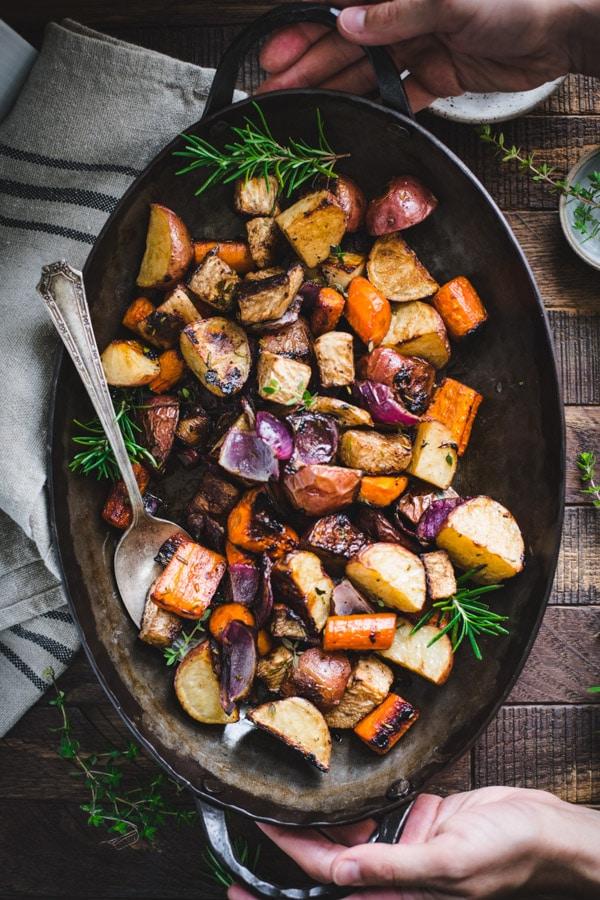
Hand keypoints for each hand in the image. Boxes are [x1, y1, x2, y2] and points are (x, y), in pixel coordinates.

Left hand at [227, 787, 599, 898]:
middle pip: (324, 860)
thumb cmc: (508, 854)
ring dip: (313, 819)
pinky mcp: (413, 817)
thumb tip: (342, 871)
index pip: (325, 879)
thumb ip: (395, 869)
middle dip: (286, 845)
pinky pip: (370, 810)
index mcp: (395, 892)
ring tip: (275, 796)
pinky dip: (346, 801)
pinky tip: (325, 785)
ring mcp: (400, 843)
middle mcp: (389, 870)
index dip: (284, 867)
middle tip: (247, 821)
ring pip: (343, 833)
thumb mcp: (451, 865)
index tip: (247, 859)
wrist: (542, 829)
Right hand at [257, 0, 597, 110]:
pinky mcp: (438, 73)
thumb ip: (397, 12)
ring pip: (366, 70)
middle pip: (345, 42)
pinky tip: (352, 118)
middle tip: (274, 93)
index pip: (339, 7)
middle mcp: (404, 13)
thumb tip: (349, 24)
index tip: (274, 54)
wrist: (563, 27)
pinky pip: (400, 93)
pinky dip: (379, 106)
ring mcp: (420, 44)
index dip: (303, 30)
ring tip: (301, 111)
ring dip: (333, 90)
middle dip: (307, 66)